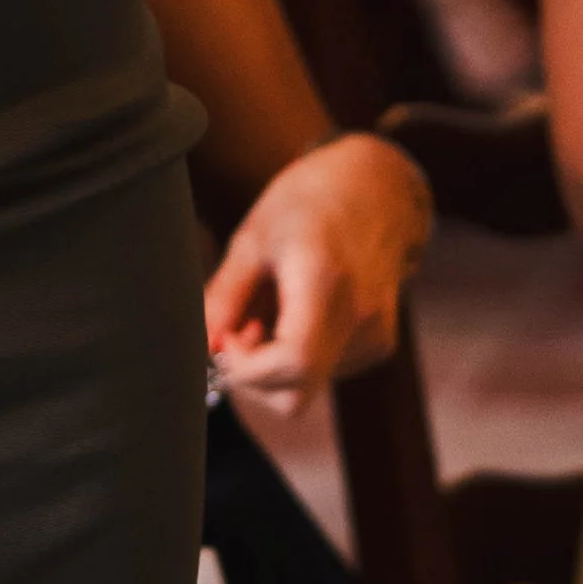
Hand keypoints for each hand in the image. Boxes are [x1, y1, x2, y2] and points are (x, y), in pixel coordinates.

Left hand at [205, 134, 434, 410]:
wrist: (375, 189)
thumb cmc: (307, 203)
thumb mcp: (252, 237)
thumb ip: (224, 297)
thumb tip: (203, 346)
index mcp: (323, 280)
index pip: (292, 363)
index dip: (245, 368)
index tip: (224, 339)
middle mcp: (358, 316)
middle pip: (296, 394)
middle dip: (253, 376)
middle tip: (237, 328)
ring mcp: (375, 335)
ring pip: (308, 386)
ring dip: (274, 361)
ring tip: (271, 305)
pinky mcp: (380, 343)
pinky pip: (327, 371)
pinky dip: (299, 354)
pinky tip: (296, 309)